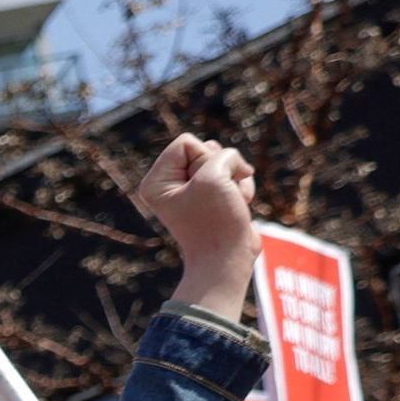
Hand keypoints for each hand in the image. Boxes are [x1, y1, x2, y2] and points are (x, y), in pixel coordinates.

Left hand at [133, 132, 258, 322]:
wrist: (227, 258)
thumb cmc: (215, 220)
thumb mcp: (214, 175)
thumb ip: (222, 154)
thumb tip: (231, 164)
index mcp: (157, 181)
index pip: (187, 142)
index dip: (204, 158)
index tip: (204, 186)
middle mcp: (171, 185)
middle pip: (207, 149)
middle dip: (222, 168)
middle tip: (217, 196)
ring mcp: (194, 191)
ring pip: (225, 162)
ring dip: (235, 180)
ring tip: (229, 202)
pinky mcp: (213, 198)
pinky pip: (235, 176)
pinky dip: (242, 189)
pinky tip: (238, 206)